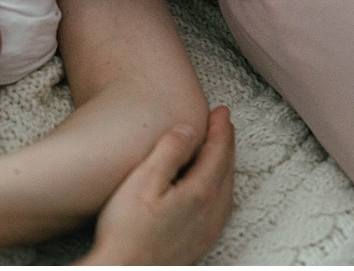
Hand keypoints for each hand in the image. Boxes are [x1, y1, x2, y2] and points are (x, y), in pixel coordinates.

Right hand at [80, 106, 235, 264]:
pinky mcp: (200, 242)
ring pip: (227, 189)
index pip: (217, 153)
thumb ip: (168, 152)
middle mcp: (211, 213)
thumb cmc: (126, 227)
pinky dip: (222, 186)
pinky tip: (214, 188)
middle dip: (226, 143)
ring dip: (226, 164)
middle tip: (223, 122)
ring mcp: (207, 230)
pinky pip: (222, 206)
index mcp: (199, 193)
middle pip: (226, 170)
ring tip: (220, 148)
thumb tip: (189, 128)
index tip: (221, 110)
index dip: (220, 129)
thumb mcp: (142, 181)